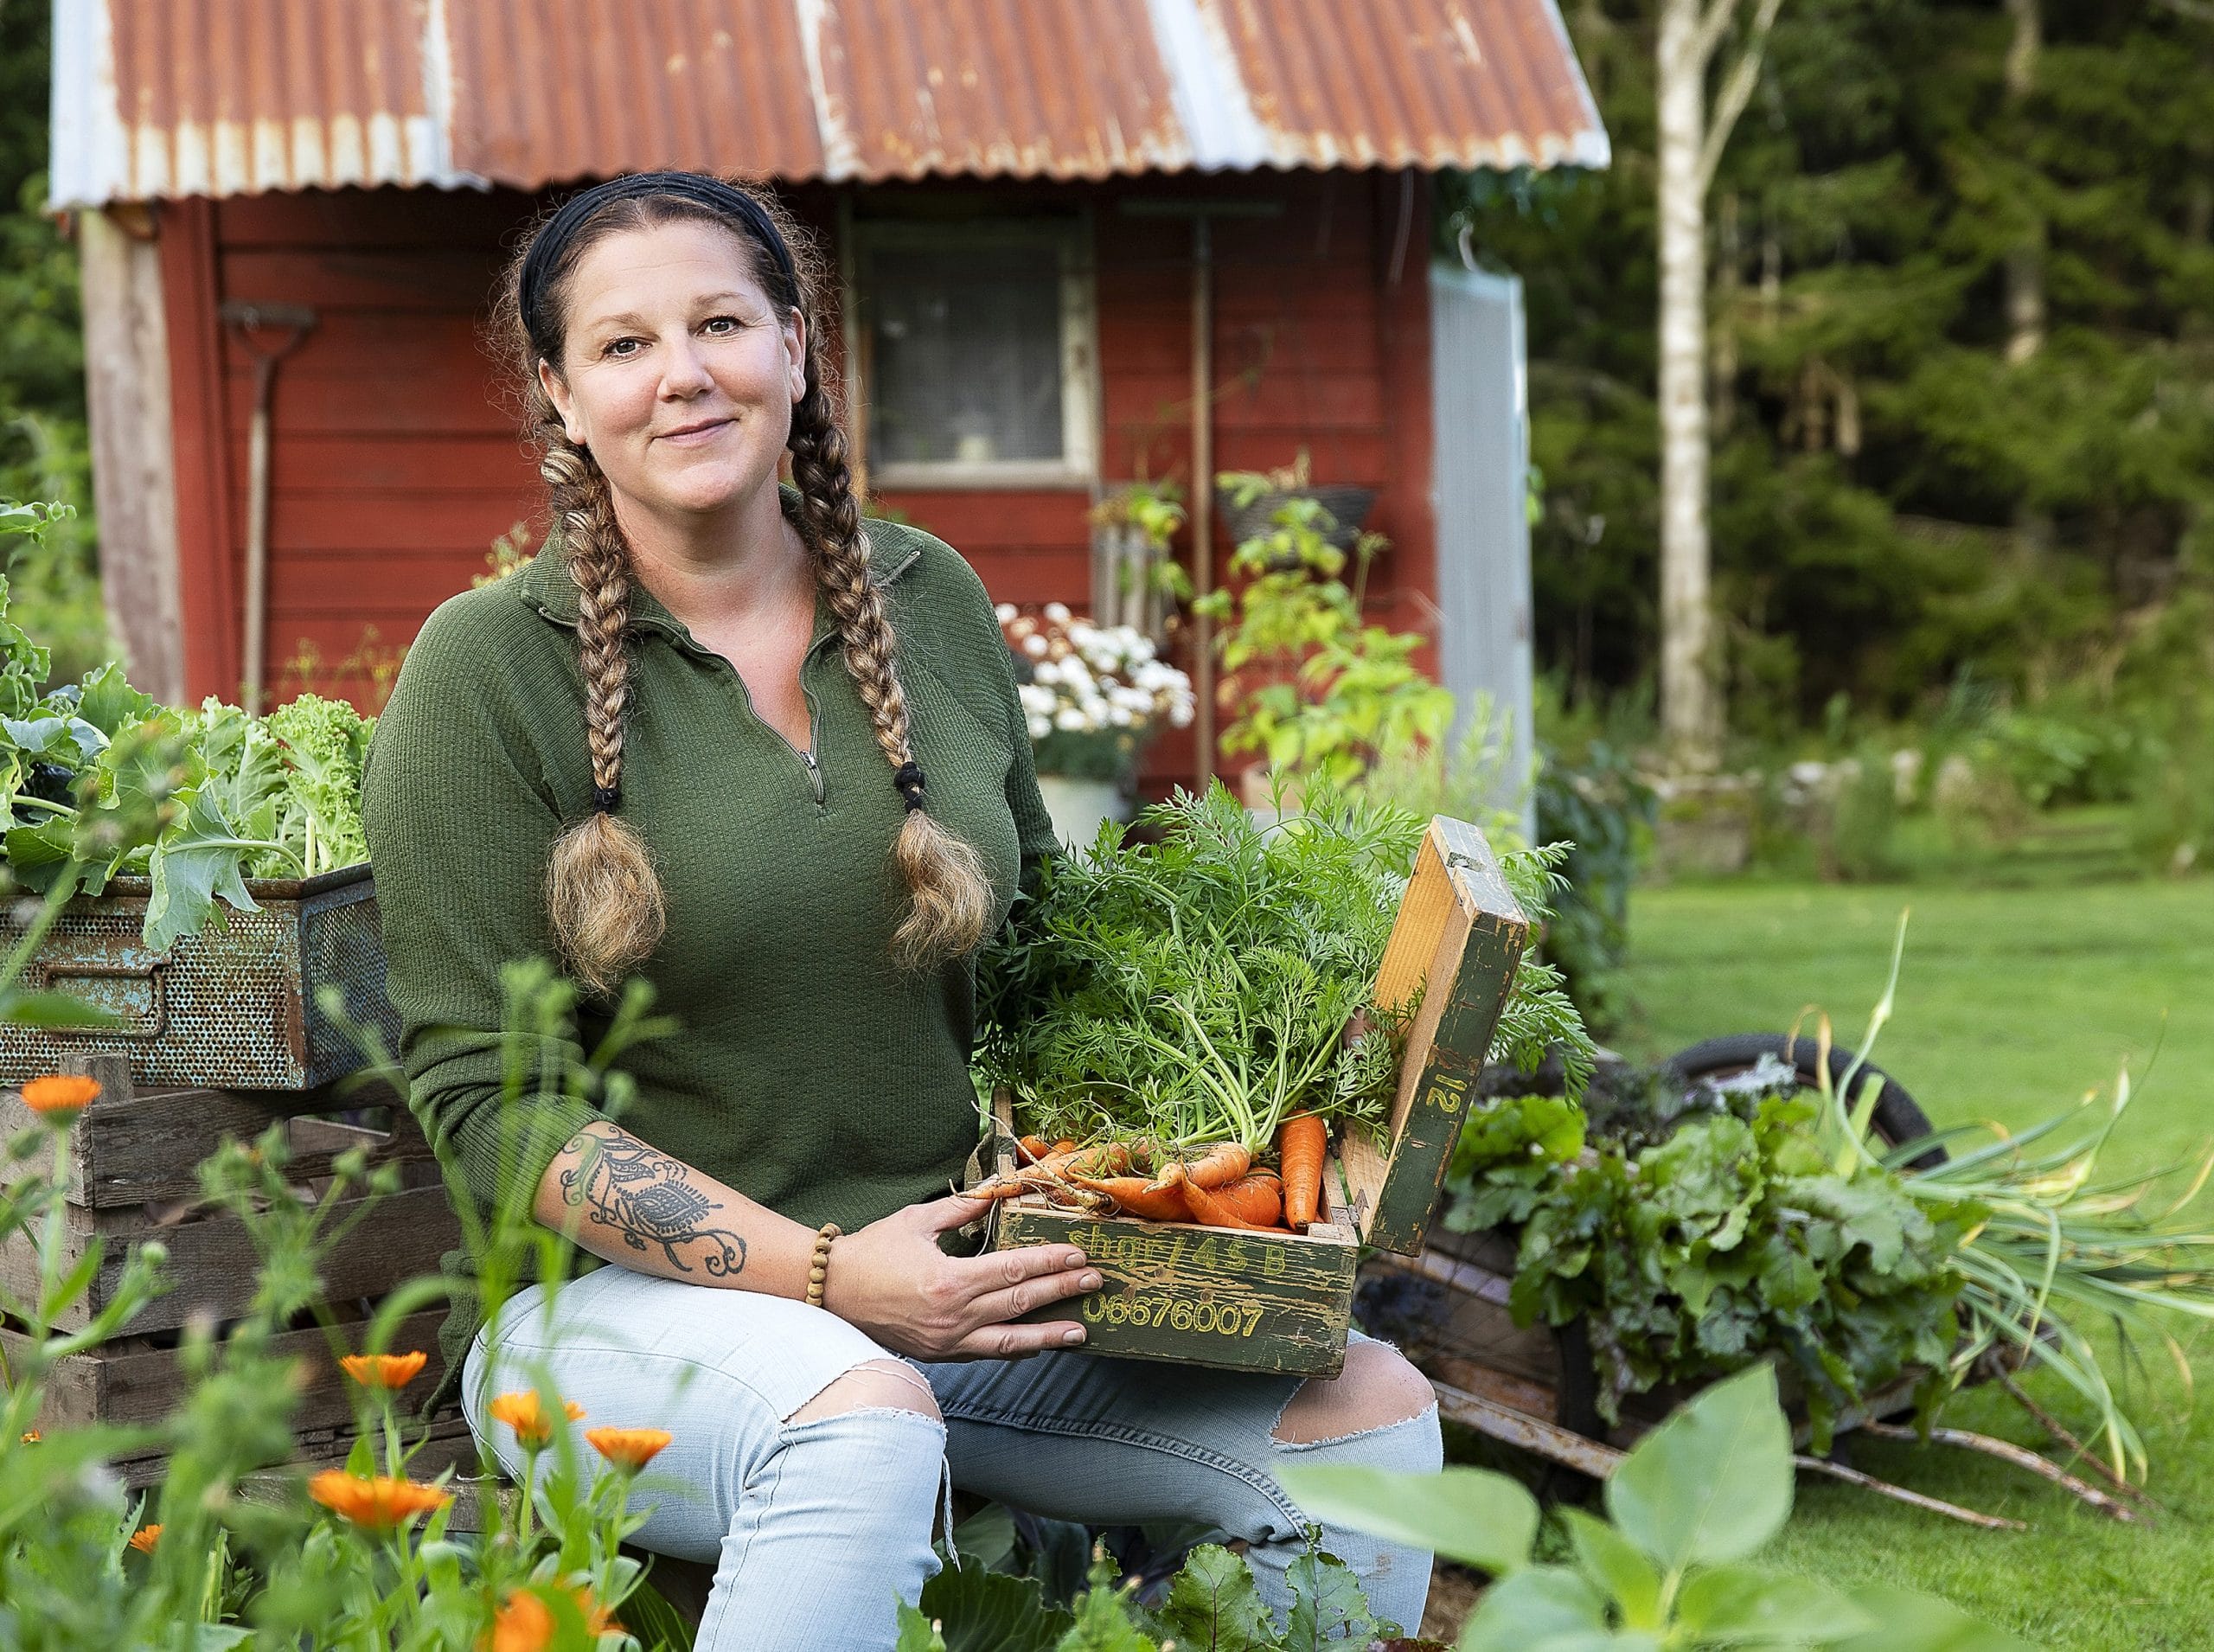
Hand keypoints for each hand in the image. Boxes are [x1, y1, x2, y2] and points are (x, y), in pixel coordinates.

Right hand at [821, 1195, 1098, 1360]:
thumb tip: (998, 1194)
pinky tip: (1036, 1344)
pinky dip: (1015, 1348)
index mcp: (950, 1280)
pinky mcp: (939, 1354)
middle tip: (1094, 1283)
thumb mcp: (917, 1221)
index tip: (1077, 1256)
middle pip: (1020, 1303)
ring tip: (1081, 1331)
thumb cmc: (872, 1251)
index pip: (1014, 1270)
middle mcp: (953, 1316)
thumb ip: (962, 1210)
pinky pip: (987, 1353)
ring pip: (1010, 1340)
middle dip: (1061, 1292)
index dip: (1049, 1262)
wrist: (831, 1293)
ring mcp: (947, 1341)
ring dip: (1049, 1335)